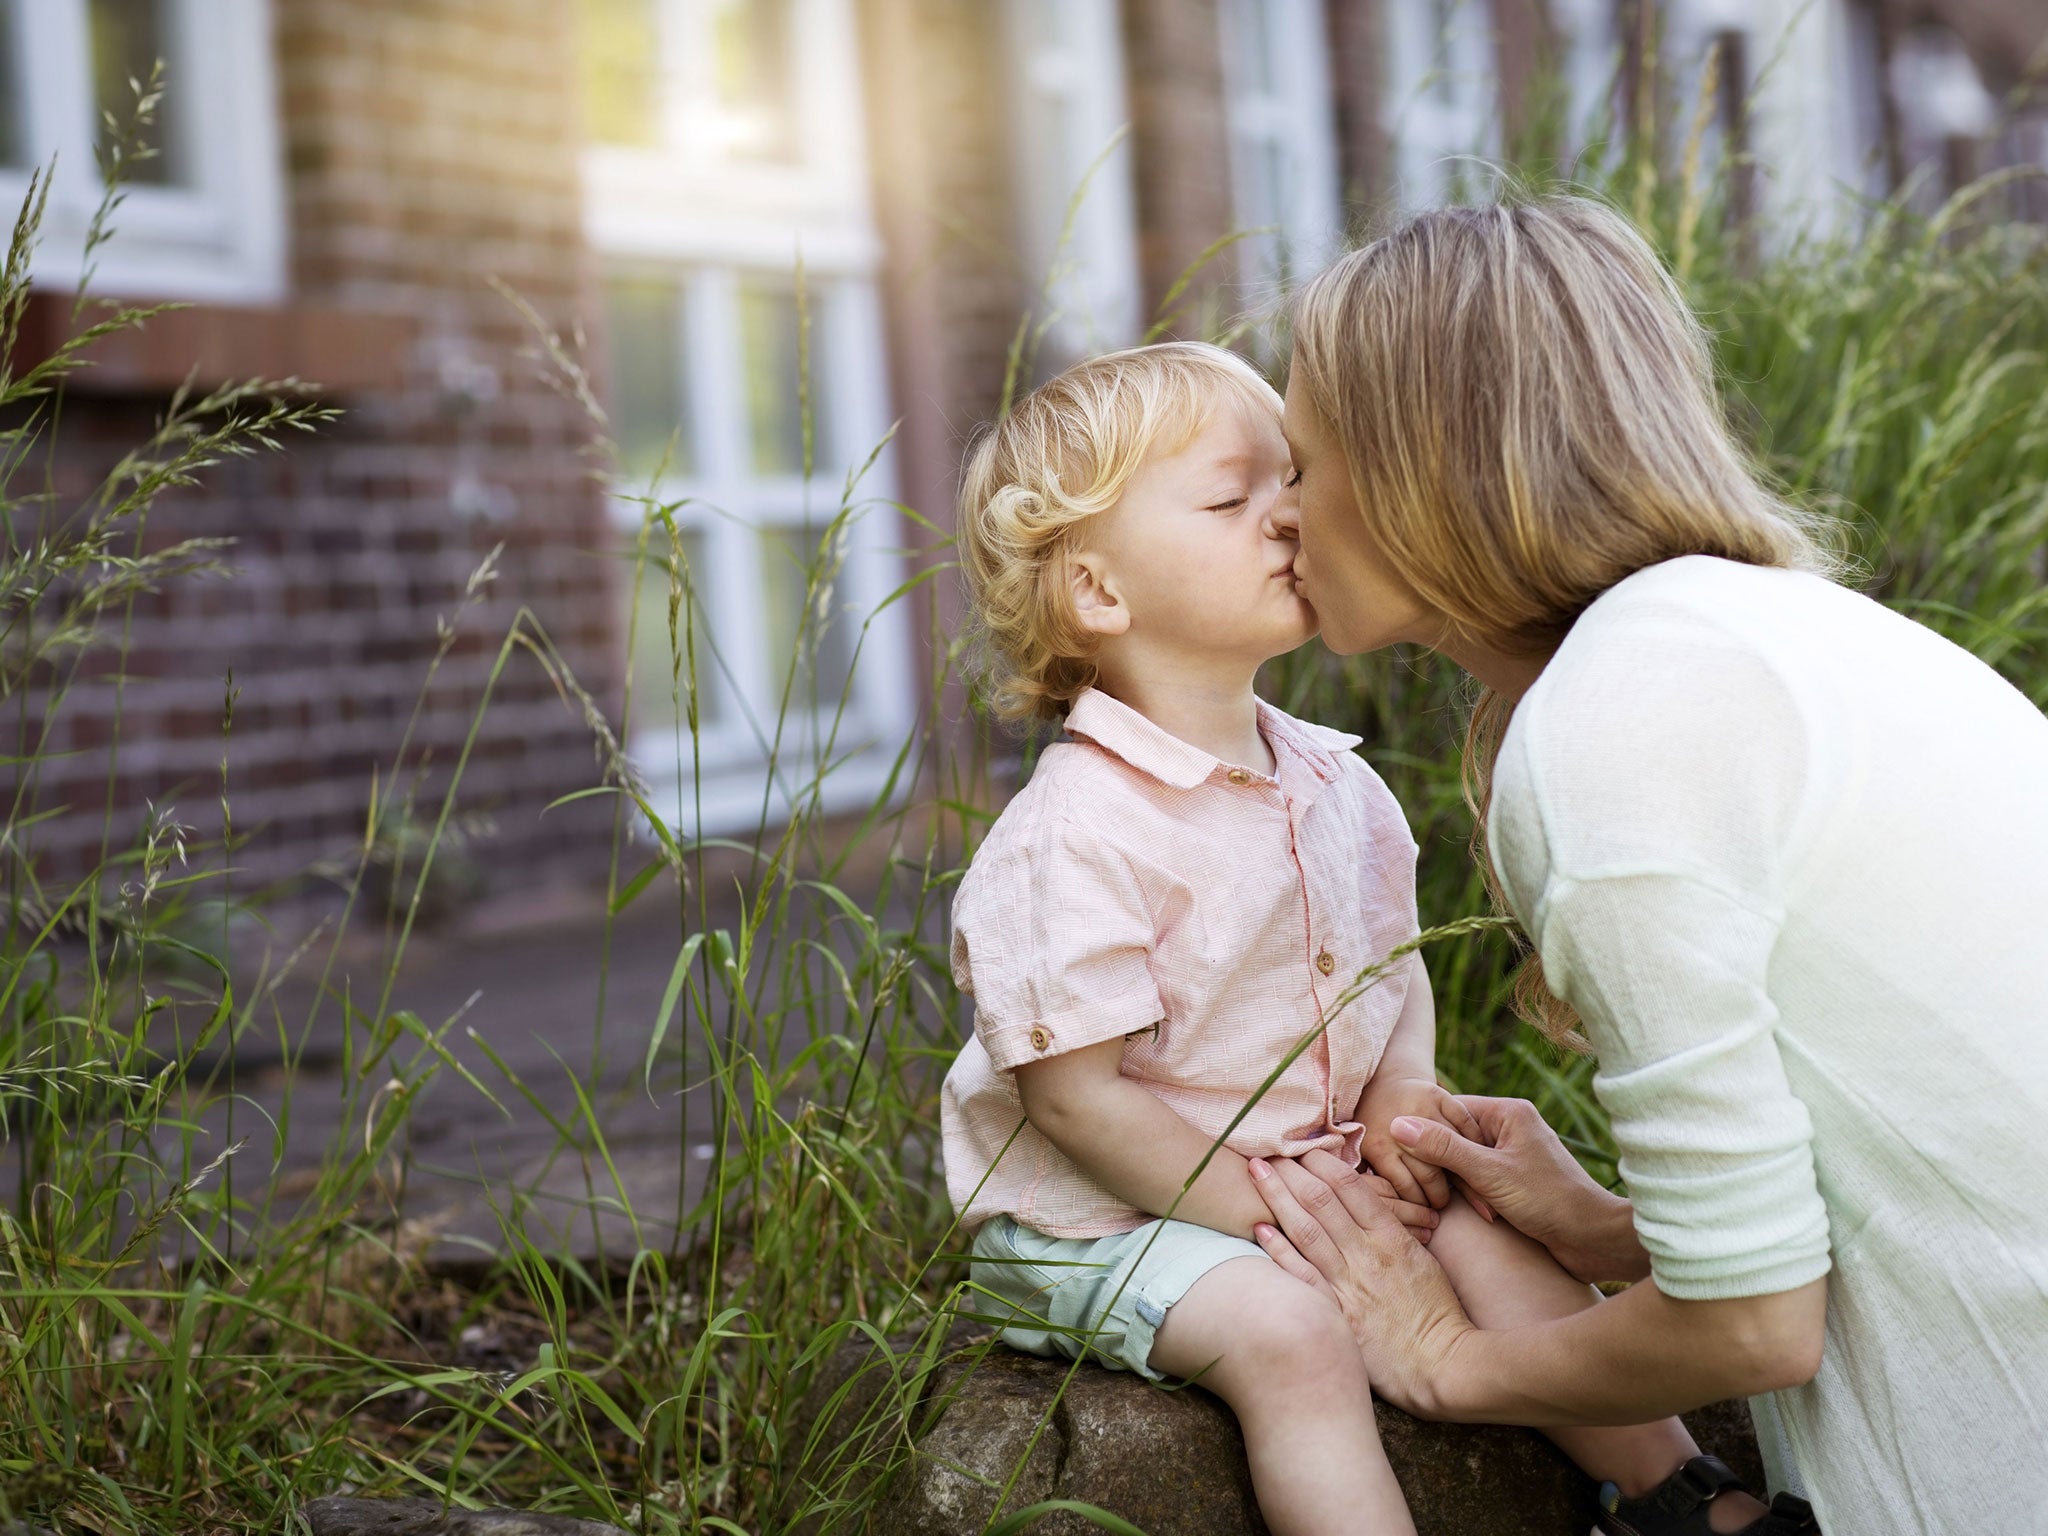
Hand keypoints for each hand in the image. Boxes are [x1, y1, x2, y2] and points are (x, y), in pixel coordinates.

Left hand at [1248, 1149, 1475, 1416]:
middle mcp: (1366, 1254)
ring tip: (1256, 1172)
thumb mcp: (1424, 1261)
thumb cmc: (1439, 1314)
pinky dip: (1279, 1250)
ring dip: (1278, 1197)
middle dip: (1292, 1170)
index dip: (1322, 1161)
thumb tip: (1373, 1208)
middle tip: (1269, 1149)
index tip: (1303, 1146)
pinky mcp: (1337, 1313)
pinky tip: (1260, 1228)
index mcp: (1391, 1237)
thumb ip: (1396, 1232)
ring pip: (1306, 1229)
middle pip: (1321, 1200)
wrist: (1444, 1365)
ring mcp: (1349, 1284)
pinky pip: (1303, 1276)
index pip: (1350, 1186)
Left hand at [1354, 1073, 1488, 1211]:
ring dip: (1464, 1175)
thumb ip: (1372, 1176)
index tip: (1427, 1215)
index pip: (1406, 1188)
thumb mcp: (1364, 1150)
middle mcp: (1399, 1126)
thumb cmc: (1373, 1124)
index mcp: (1378, 1146)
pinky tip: (1476, 1160)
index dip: (1420, 1205)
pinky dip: (1474, 1145)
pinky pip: (1465, 1127)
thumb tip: (1376, 1213)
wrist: (1383, 1080)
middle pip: (1430, 1174)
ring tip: (1464, 1193)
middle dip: (1440, 1196)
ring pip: (1452, 1152)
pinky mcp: (1440, 1096)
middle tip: (1445, 1207)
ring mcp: (1421, 1109)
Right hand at [1389, 1095, 1648, 1284]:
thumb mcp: (1490, 1173)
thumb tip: (1397, 1124)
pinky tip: (1479, 1214)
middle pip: (1456, 1136)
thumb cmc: (1548, 1200)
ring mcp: (1514, 1154)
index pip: (1449, 1110)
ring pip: (1466, 1161)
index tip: (1408, 1156)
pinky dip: (1475, 1196)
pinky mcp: (1517, 1180)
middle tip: (1438, 1189)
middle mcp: (1511, 1128)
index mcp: (1508, 1112)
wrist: (1594, 1239)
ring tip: (1465, 1206)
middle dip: (1445, 1165)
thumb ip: (1444, 1149)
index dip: (1426, 1133)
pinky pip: (1481, 1179)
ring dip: (1461, 1185)